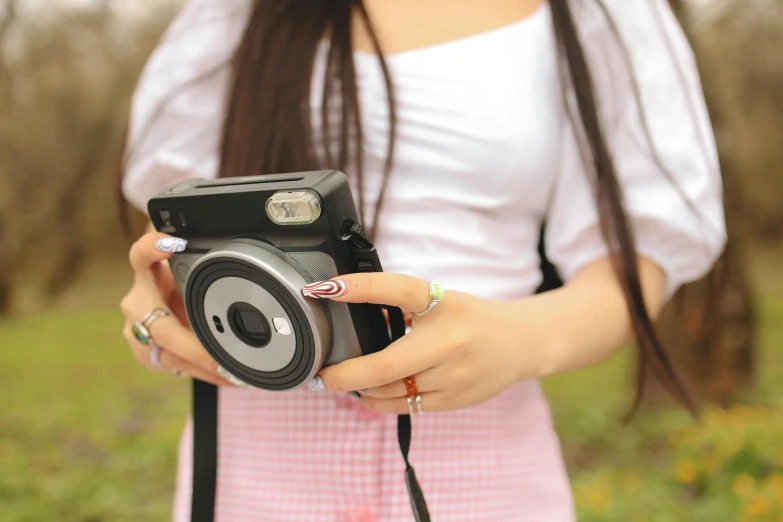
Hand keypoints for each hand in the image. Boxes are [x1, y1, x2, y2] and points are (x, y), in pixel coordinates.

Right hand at [119, 232, 232, 385]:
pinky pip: (179, 367)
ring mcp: (139, 334)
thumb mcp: (183, 264)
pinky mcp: (149, 355)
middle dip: (196, 348)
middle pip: (164, 330)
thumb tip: (217, 239)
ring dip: (206, 367)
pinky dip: (207, 373)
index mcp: (145, 276)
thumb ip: (196, 253)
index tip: (170, 242)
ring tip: (235, 373)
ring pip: (173, 356)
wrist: (155, 300)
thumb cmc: (174, 279)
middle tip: (222, 357)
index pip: (141, 257)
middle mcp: (137, 304)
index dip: (151, 249)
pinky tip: (230, 377)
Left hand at [307, 273, 549, 413]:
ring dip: (361, 389)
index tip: (324, 288)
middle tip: (322, 375)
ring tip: (346, 381)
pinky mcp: (454, 400)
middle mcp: (448, 340)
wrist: (521, 343)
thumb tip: (351, 311)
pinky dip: (381, 401)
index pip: (397, 290)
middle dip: (345, 375)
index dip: (360, 288)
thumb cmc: (471, 318)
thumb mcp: (440, 300)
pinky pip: (406, 407)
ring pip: (391, 391)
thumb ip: (402, 307)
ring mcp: (452, 375)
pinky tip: (371, 393)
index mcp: (442, 303)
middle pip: (385, 366)